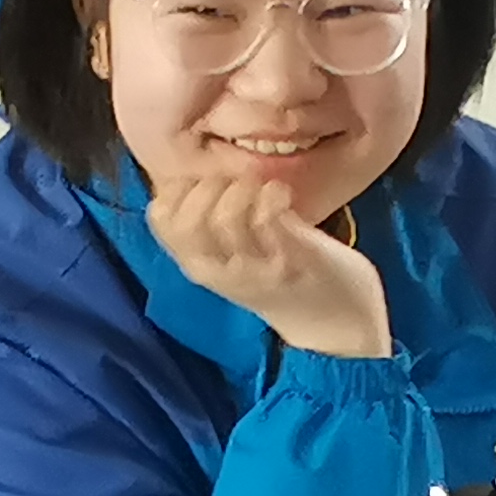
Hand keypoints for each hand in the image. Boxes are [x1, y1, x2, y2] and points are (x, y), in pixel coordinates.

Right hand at [144, 170, 390, 357]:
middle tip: (239, 182)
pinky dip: (272, 193)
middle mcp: (216, 271)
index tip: (212, 181)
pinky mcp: (287, 263)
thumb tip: (206, 172)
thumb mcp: (237, 254)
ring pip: (224, 214)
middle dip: (210, 184)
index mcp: (198, 265)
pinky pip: (266, 217)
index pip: (160, 218)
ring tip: (264, 188)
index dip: (181, 186)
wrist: (335, 323)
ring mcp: (251, 270)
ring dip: (244, 186)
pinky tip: (283, 195)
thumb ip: (216, 222)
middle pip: (185, 219)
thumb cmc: (284, 277)